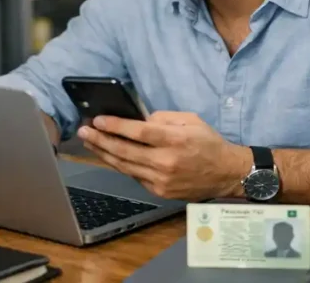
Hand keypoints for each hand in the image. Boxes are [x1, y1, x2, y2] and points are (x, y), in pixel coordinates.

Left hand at [77, 111, 250, 200]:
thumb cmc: (209, 143)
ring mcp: (161, 179)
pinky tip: (109, 156)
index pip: (138, 132)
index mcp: (175, 140)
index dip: (115, 126)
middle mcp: (166, 161)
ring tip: (90, 143)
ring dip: (104, 153)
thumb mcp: (191, 120)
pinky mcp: (160, 191)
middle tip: (84, 131)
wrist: (226, 174)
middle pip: (124, 151)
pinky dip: (120, 165)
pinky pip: (134, 176)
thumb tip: (140, 120)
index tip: (98, 120)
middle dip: (100, 140)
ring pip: (124, 166)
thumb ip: (164, 118)